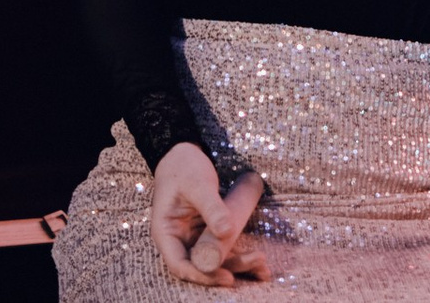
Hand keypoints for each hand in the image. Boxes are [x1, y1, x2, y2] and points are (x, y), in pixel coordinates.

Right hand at [150, 143, 267, 286]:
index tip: (226, 275)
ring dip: (237, 265)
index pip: (180, 264)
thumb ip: (211, 207)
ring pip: (214, 260)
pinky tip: (259, 260)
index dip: (202, 274)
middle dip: (227, 270)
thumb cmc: (183, 167)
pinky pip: (222, 249)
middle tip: (255, 264)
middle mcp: (179, 241)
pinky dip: (239, 254)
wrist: (183, 154)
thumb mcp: (197, 184)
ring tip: (263, 266)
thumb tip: (226, 231)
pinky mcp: (208, 233)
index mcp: (166, 232)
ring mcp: (194, 238)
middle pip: (200, 266)